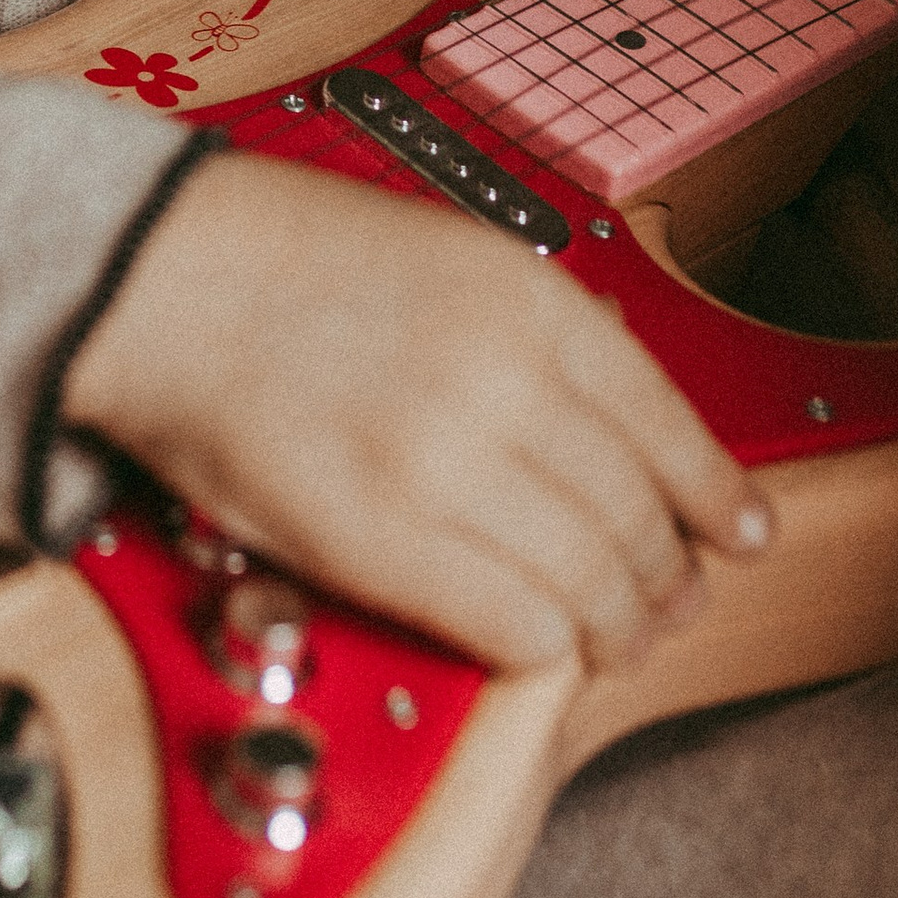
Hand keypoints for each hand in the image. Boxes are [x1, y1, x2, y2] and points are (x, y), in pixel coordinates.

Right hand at [63, 151, 771, 676]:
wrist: (158, 277)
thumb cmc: (283, 258)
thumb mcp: (449, 251)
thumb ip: (537, 328)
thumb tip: (617, 413)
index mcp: (530, 301)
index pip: (668, 423)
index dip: (717, 494)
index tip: (739, 530)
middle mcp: (505, 380)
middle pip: (637, 516)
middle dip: (669, 574)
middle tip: (672, 599)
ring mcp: (444, 464)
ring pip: (590, 582)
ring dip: (617, 624)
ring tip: (615, 637)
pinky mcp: (379, 541)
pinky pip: (510, 624)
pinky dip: (543, 647)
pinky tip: (541, 644)